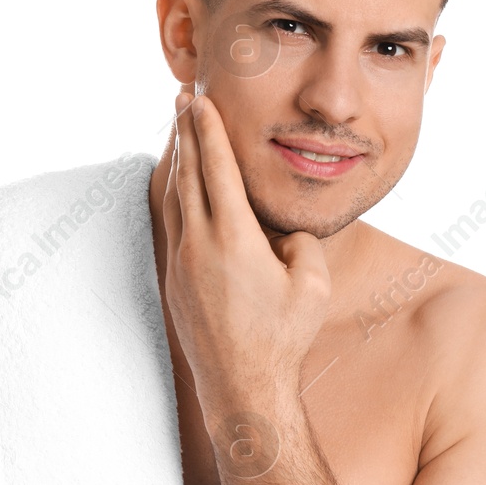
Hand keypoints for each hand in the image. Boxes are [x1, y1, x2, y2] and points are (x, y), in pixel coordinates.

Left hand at [161, 90, 330, 413]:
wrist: (242, 386)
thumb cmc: (283, 338)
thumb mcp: (312, 285)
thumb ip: (301, 243)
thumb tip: (284, 234)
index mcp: (233, 238)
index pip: (218, 169)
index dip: (209, 130)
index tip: (199, 100)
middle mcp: (199, 245)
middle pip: (188, 174)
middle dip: (185, 133)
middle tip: (182, 98)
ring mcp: (181, 263)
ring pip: (175, 198)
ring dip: (178, 162)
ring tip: (180, 133)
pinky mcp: (174, 281)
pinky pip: (173, 224)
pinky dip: (176, 195)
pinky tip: (180, 188)